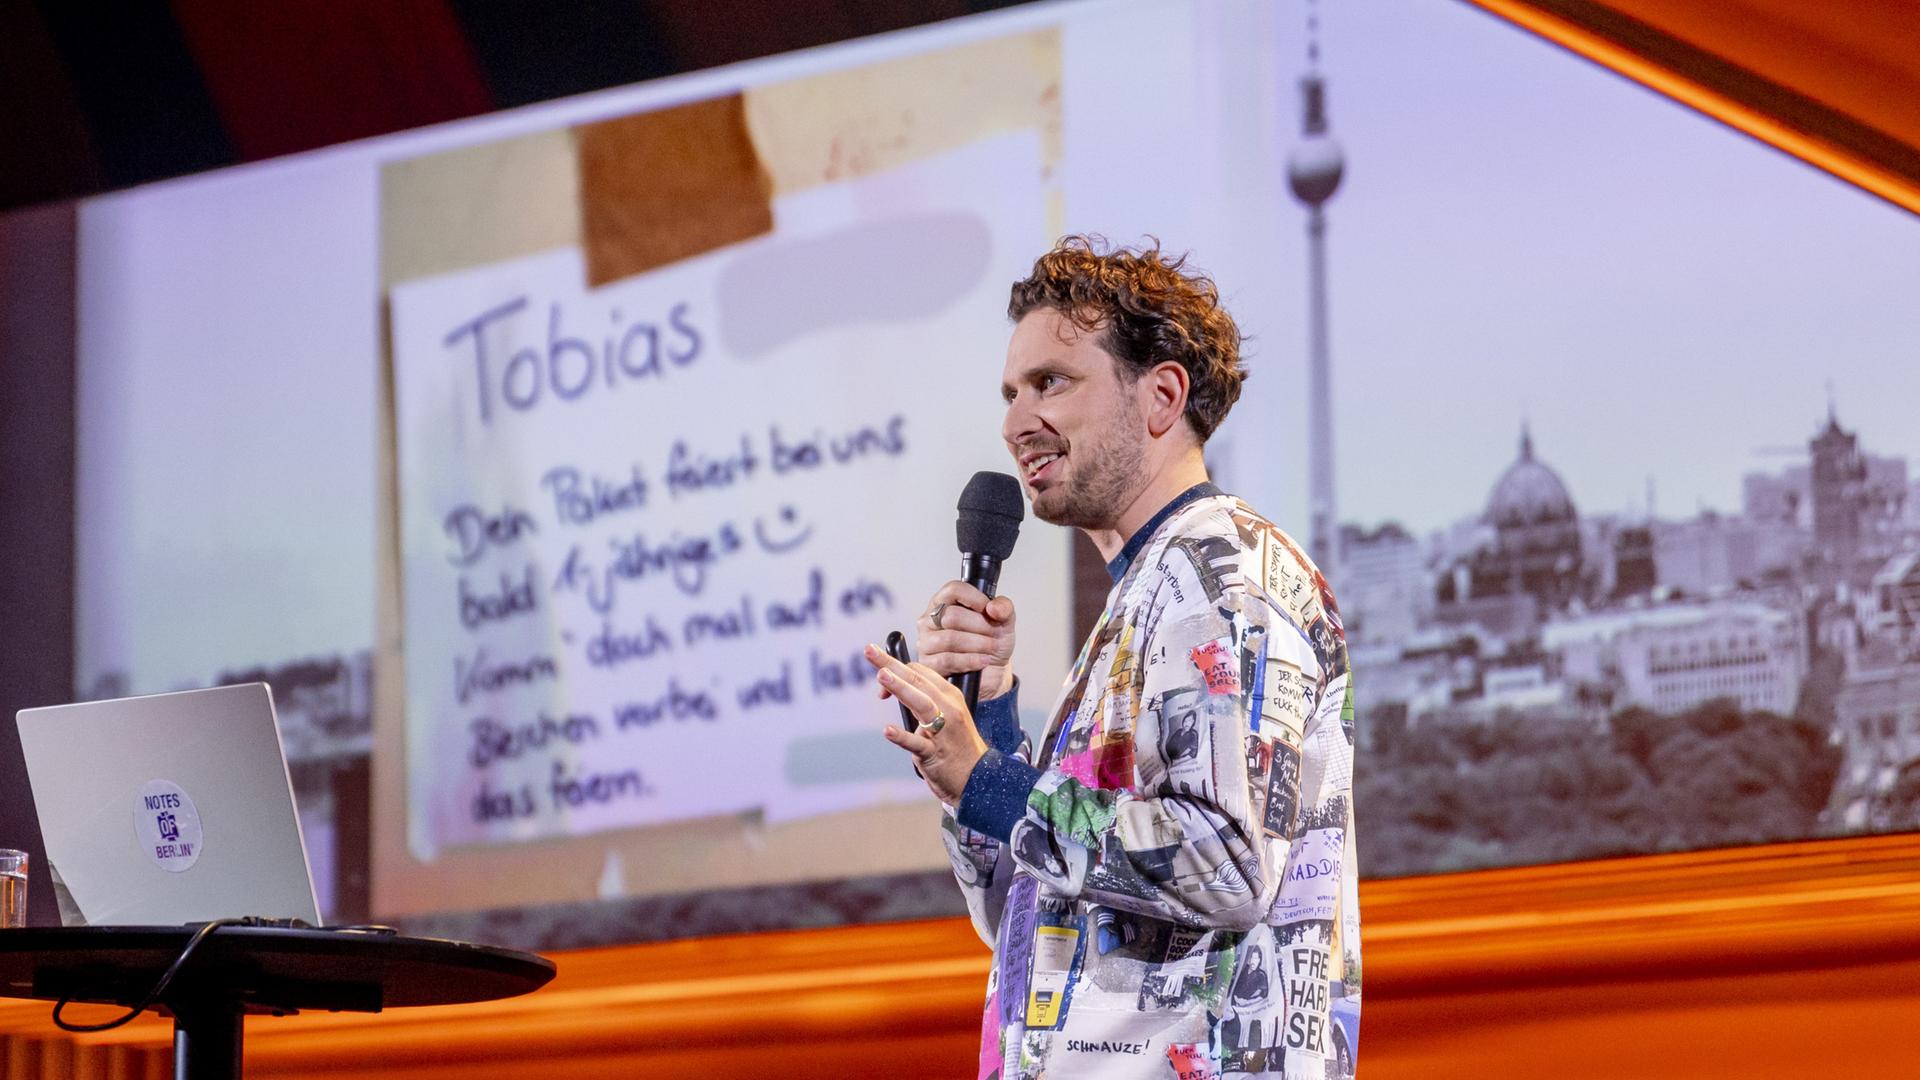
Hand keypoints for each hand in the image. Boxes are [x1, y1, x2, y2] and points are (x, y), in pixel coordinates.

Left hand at [864, 643, 987, 805]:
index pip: (921, 672)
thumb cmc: (956, 745)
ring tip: (881, 676)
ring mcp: (942, 732)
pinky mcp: (935, 754)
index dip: (897, 667)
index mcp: (950, 696)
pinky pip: (917, 744)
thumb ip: (922, 699)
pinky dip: (902, 736)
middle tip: (870, 650)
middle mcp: (948, 709)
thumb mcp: (946, 715)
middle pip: (918, 681)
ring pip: (921, 705)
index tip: (877, 668)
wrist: (980, 778)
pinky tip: (888, 730)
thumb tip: (893, 685)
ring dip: (901, 688)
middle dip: (892, 664)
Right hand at [915, 582, 1015, 701]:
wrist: (991, 671)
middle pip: (952, 616)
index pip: (953, 589)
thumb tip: (993, 607)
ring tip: (990, 648)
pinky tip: (982, 661)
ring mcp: (926, 642)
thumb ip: (1004, 608)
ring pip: (950, 639)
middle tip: (994, 635)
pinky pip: (947, 660)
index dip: (974, 598)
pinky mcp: (928, 664)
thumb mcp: (1004, 622)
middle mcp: (931, 620)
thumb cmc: (991, 643)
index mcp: (945, 602)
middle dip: (980, 627)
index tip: (988, 609)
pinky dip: (970, 661)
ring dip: (977, 644)